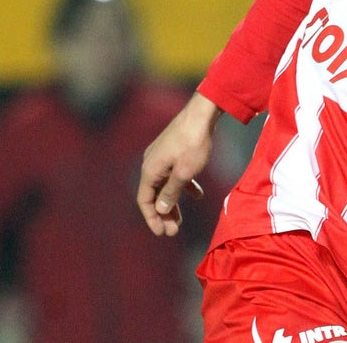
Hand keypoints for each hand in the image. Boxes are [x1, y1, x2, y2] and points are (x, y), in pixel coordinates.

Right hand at [137, 92, 221, 235]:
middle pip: (154, 195)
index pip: (145, 201)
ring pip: (164, 186)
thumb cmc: (193, 143)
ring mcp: (161, 156)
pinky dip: (182, 186)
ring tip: (181, 219)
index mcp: (150, 170)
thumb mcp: (184, 172)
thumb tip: (161, 209)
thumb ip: (172, 192)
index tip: (163, 233)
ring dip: (172, 202)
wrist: (202, 113)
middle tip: (173, 231)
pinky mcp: (172, 151)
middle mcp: (151, 163)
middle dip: (163, 214)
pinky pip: (173, 174)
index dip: (152, 219)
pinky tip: (197, 195)